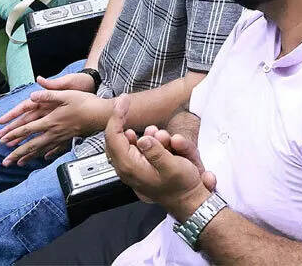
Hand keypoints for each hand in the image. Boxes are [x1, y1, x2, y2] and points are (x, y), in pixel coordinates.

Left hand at [0, 87, 108, 165]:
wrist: (103, 115)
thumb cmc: (86, 103)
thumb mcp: (67, 94)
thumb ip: (49, 95)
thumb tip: (33, 95)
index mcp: (51, 120)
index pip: (28, 129)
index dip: (13, 135)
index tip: (2, 140)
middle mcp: (54, 132)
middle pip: (31, 145)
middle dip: (16, 154)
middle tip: (5, 162)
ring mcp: (61, 137)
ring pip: (41, 150)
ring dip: (28, 158)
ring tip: (18, 164)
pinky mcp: (69, 139)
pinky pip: (55, 149)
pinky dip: (47, 154)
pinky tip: (44, 158)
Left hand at [104, 97, 212, 216]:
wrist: (188, 201)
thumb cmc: (181, 186)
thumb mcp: (173, 167)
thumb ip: (157, 152)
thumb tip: (143, 138)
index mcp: (130, 167)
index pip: (114, 137)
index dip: (117, 116)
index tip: (124, 100)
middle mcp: (126, 167)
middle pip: (117, 137)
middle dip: (135, 126)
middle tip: (151, 123)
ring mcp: (132, 167)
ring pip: (131, 141)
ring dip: (149, 135)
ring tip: (168, 141)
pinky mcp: (140, 166)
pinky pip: (140, 147)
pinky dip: (152, 141)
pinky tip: (168, 146)